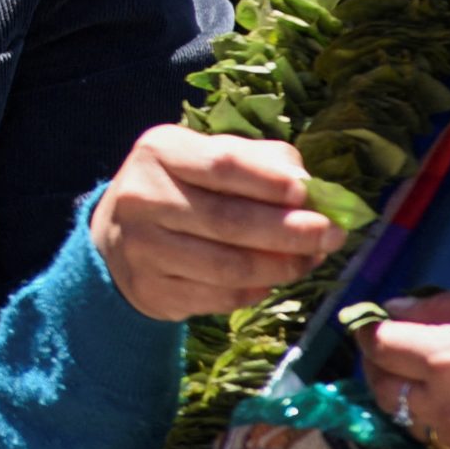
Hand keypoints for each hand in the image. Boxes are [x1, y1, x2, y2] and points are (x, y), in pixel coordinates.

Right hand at [90, 125, 345, 319]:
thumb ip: (260, 162)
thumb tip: (311, 188)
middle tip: (332, 236)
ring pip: (228, 266)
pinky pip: (218, 297)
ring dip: (280, 267)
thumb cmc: (180, 188)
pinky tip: (271, 280)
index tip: (311, 195)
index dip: (271, 182)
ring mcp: (143, 247)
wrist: (117, 236)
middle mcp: (143, 197)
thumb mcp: (207, 157)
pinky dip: (255, 291)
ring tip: (310, 260)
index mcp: (160, 151)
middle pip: (229, 220)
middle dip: (291, 231)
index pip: (223, 164)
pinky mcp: (151, 289)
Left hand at [358, 289, 449, 448]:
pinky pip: (447, 436)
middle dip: (381, 365)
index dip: (369, 329)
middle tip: (396, 344)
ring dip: (408, 394)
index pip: (379, 347)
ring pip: (410, 419)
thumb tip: (394, 309)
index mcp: (448, 359)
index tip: (374, 319)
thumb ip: (441, 308)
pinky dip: (442, 416)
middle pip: (383, 389)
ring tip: (431, 370)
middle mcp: (449, 406)